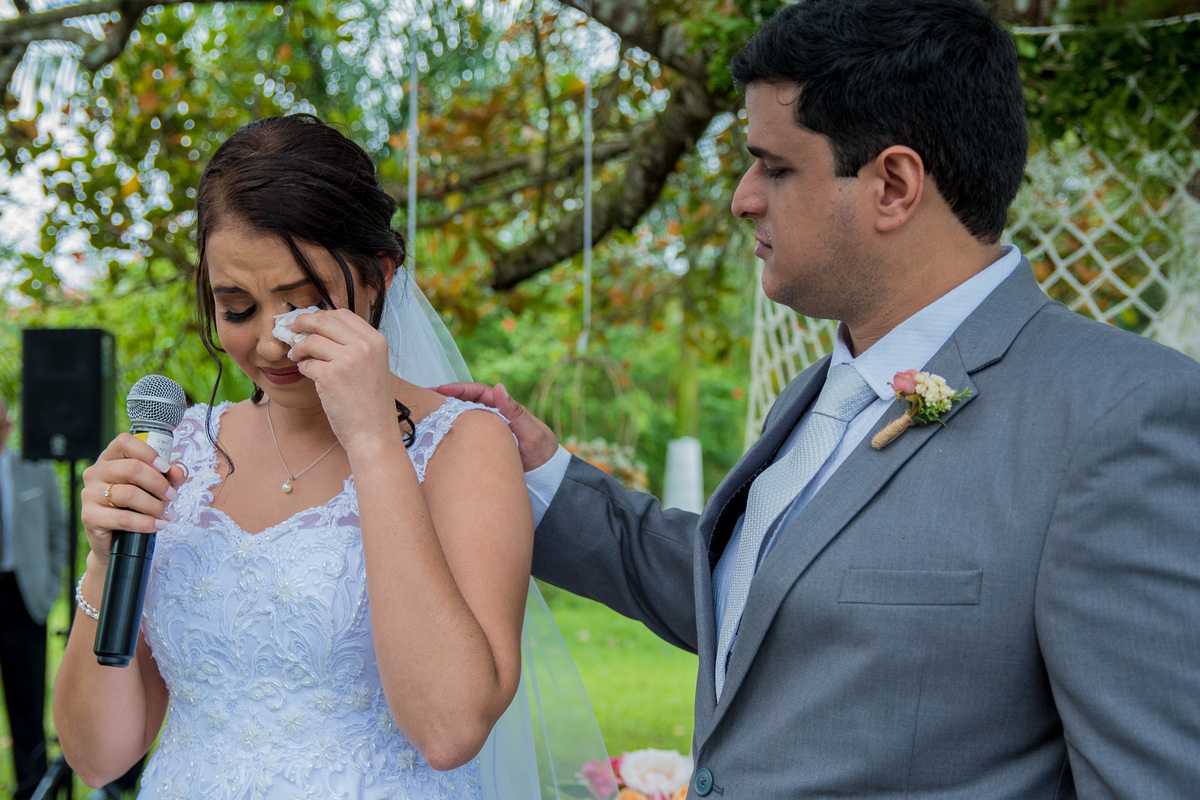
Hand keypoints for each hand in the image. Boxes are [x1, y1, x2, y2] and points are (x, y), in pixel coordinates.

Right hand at [80, 434, 186, 563]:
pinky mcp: (89, 516)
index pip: (125, 442)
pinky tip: (158, 524)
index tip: (165, 468)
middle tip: (172, 496)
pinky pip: (122, 518)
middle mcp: (96, 472)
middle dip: (158, 484)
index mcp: (110, 458)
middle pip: (131, 468)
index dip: (148, 453)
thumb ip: (170, 476)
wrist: (117, 538)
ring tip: (166, 513)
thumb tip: (179, 470)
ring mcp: (89, 494)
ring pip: (128, 494)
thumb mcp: (157, 487)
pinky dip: (145, 522)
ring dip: (154, 505)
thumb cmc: (137, 506)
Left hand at [287, 308, 396, 448]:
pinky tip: (308, 375)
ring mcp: (347, 360)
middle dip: (302, 322)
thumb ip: (354, 346)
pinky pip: (306, 364)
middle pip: (324, 321)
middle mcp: (364, 346)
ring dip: (298, 348)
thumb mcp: (373, 366)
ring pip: (311, 340)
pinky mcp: (330, 376)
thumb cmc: (371, 404)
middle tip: (290, 328)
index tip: (309, 321)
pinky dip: (303, 368)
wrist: (374, 433)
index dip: (321, 315)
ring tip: (296, 357)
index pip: (343, 314)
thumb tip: (322, 329)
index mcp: (376, 340)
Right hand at [435, 382, 558, 470]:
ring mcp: (488, 432)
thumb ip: (515, 412)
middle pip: (466, 404)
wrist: (548, 476)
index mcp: (504, 409)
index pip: (477, 392)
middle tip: (424, 400)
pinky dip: (452, 435)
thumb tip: (499, 387)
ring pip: (463, 420)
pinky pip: (465, 437)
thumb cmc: (542, 452)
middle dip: (445, 400)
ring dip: (446, 417)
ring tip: (425, 417)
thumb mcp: (531, 432)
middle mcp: (494, 418)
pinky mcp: (484, 447)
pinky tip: (437, 440)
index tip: (439, 391)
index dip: (458, 389)